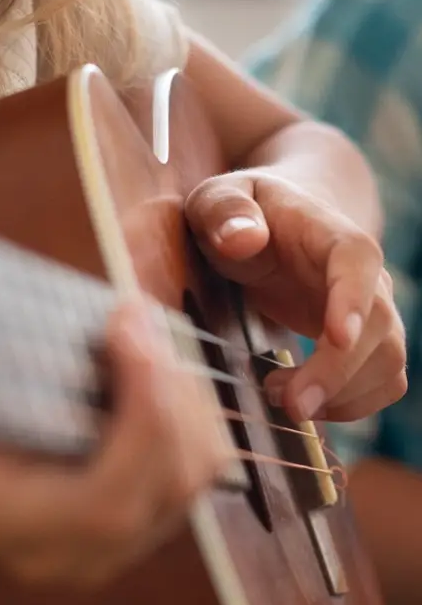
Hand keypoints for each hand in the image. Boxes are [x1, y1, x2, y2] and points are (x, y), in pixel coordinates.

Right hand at [0, 300, 229, 588]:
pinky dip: (183, 404)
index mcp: (9, 531)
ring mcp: (110, 547)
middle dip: (168, 386)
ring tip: (139, 329)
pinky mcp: (136, 520)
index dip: (136, 416)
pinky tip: (145, 359)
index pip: (105, 504)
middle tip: (132, 312)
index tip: (121, 324)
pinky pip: (190, 463)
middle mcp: (71, 556)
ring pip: (193, 472)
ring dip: (182, 391)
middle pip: (167, 483)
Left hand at [185, 171, 407, 424]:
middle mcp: (365, 275)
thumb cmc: (240, 213)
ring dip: (342, 396)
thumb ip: (225, 211)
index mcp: (330, 232)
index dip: (353, 299)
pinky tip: (297, 403)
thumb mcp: (217, 198)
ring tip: (278, 398)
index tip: (336, 337)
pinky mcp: (364, 344)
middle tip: (287, 402)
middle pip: (379, 327)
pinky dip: (348, 406)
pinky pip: (381, 383)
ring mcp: (371, 312)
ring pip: (388, 363)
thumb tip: (242, 239)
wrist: (270, 225)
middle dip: (338, 372)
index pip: (358, 261)